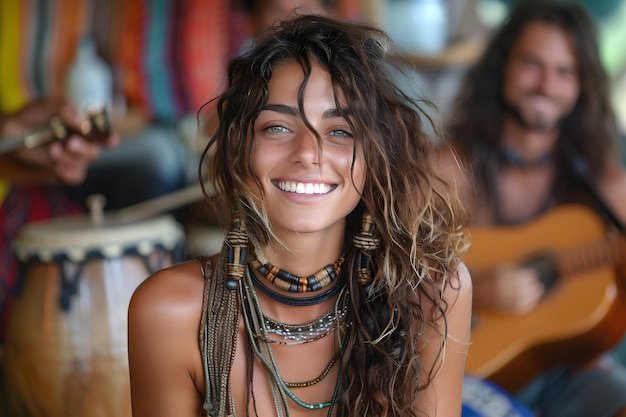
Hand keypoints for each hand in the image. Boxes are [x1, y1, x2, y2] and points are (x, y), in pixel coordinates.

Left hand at [1, 99, 118, 184]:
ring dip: (70, 158)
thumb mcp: (44, 106)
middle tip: (71, 143)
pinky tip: (57, 166)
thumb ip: (63, 108)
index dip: (110, 138)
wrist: (11, 134)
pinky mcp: (65, 170)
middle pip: (95, 151)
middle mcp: (83, 142)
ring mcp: (74, 158)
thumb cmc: (30, 117)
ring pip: (84, 163)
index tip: (111, 140)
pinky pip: (75, 177)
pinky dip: (68, 172)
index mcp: (83, 126)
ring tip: (54, 149)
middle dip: (85, 148)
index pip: (103, 133)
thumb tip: (83, 120)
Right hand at [472, 265, 544, 313]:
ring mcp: (500, 299)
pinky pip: (517, 309)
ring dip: (533, 296)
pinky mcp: (500, 309)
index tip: (533, 275)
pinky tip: (532, 302)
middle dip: (533, 286)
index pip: (521, 277)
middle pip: (524, 288)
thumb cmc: (486, 277)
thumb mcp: (498, 268)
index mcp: (500, 276)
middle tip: (538, 285)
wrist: (471, 290)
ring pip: (522, 299)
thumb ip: (513, 271)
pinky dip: (527, 306)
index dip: (530, 276)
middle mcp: (500, 288)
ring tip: (538, 292)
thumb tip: (530, 274)